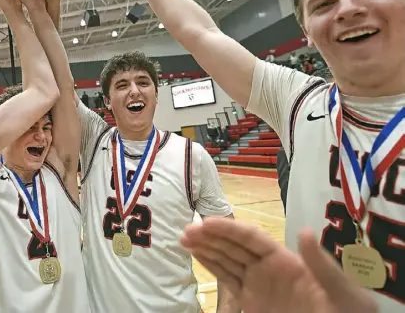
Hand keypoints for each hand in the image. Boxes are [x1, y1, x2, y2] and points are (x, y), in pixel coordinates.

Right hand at [181, 219, 377, 312]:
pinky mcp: (251, 302)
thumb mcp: (344, 292)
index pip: (252, 238)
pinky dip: (210, 266)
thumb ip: (322, 265)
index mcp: (288, 261)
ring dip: (205, 247)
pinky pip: (227, 279)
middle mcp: (269, 268)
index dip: (229, 228)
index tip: (206, 222)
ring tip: (183, 239)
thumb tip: (303, 231)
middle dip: (210, 236)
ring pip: (226, 259)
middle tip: (186, 230)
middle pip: (234, 245)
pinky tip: (196, 255)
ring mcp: (258, 284)